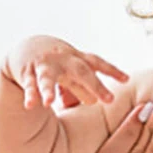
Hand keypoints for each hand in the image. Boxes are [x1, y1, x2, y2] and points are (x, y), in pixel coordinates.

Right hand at [8, 35, 128, 111]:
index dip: (111, 70)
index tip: (126, 79)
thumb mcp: (70, 72)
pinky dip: (30, 94)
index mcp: (75, 58)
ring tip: (49, 103)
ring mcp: (44, 65)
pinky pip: (29, 84)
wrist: (25, 47)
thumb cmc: (55, 62)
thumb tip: (94, 102)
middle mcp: (62, 60)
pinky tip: (31, 105)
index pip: (97, 63)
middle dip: (95, 85)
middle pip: (81, 71)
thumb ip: (81, 86)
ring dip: (49, 90)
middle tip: (109, 99)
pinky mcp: (27, 72)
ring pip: (48, 78)